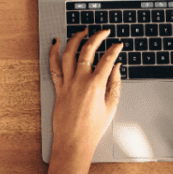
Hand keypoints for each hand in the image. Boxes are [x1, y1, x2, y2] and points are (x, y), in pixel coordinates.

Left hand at [49, 29, 123, 162]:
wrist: (74, 142)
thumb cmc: (92, 129)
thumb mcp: (111, 106)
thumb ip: (115, 84)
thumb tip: (116, 68)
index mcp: (96, 86)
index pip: (107, 60)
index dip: (115, 49)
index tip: (119, 44)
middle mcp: (80, 81)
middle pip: (88, 51)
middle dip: (97, 37)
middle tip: (103, 32)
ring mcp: (67, 83)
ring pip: (69, 54)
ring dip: (75, 39)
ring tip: (82, 31)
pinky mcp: (58, 88)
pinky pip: (54, 66)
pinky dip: (54, 53)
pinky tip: (56, 43)